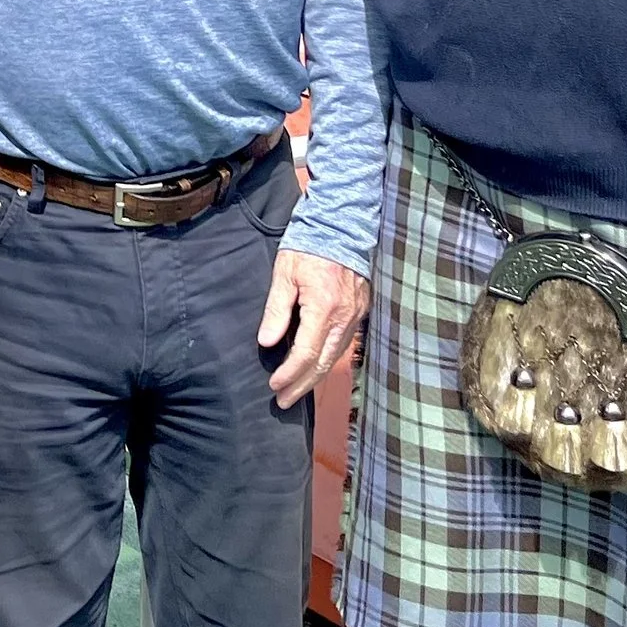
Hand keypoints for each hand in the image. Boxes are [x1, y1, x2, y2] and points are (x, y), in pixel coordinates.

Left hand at [259, 249, 368, 408]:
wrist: (343, 225)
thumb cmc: (309, 246)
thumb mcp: (284, 273)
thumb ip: (276, 309)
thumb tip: (266, 342)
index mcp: (323, 308)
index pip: (305, 354)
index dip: (289, 374)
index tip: (273, 386)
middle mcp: (344, 318)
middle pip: (322, 364)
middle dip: (302, 385)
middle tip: (283, 401)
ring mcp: (355, 316)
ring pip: (335, 357)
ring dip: (315, 377)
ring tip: (295, 390)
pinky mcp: (360, 312)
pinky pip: (343, 345)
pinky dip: (327, 360)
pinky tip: (315, 367)